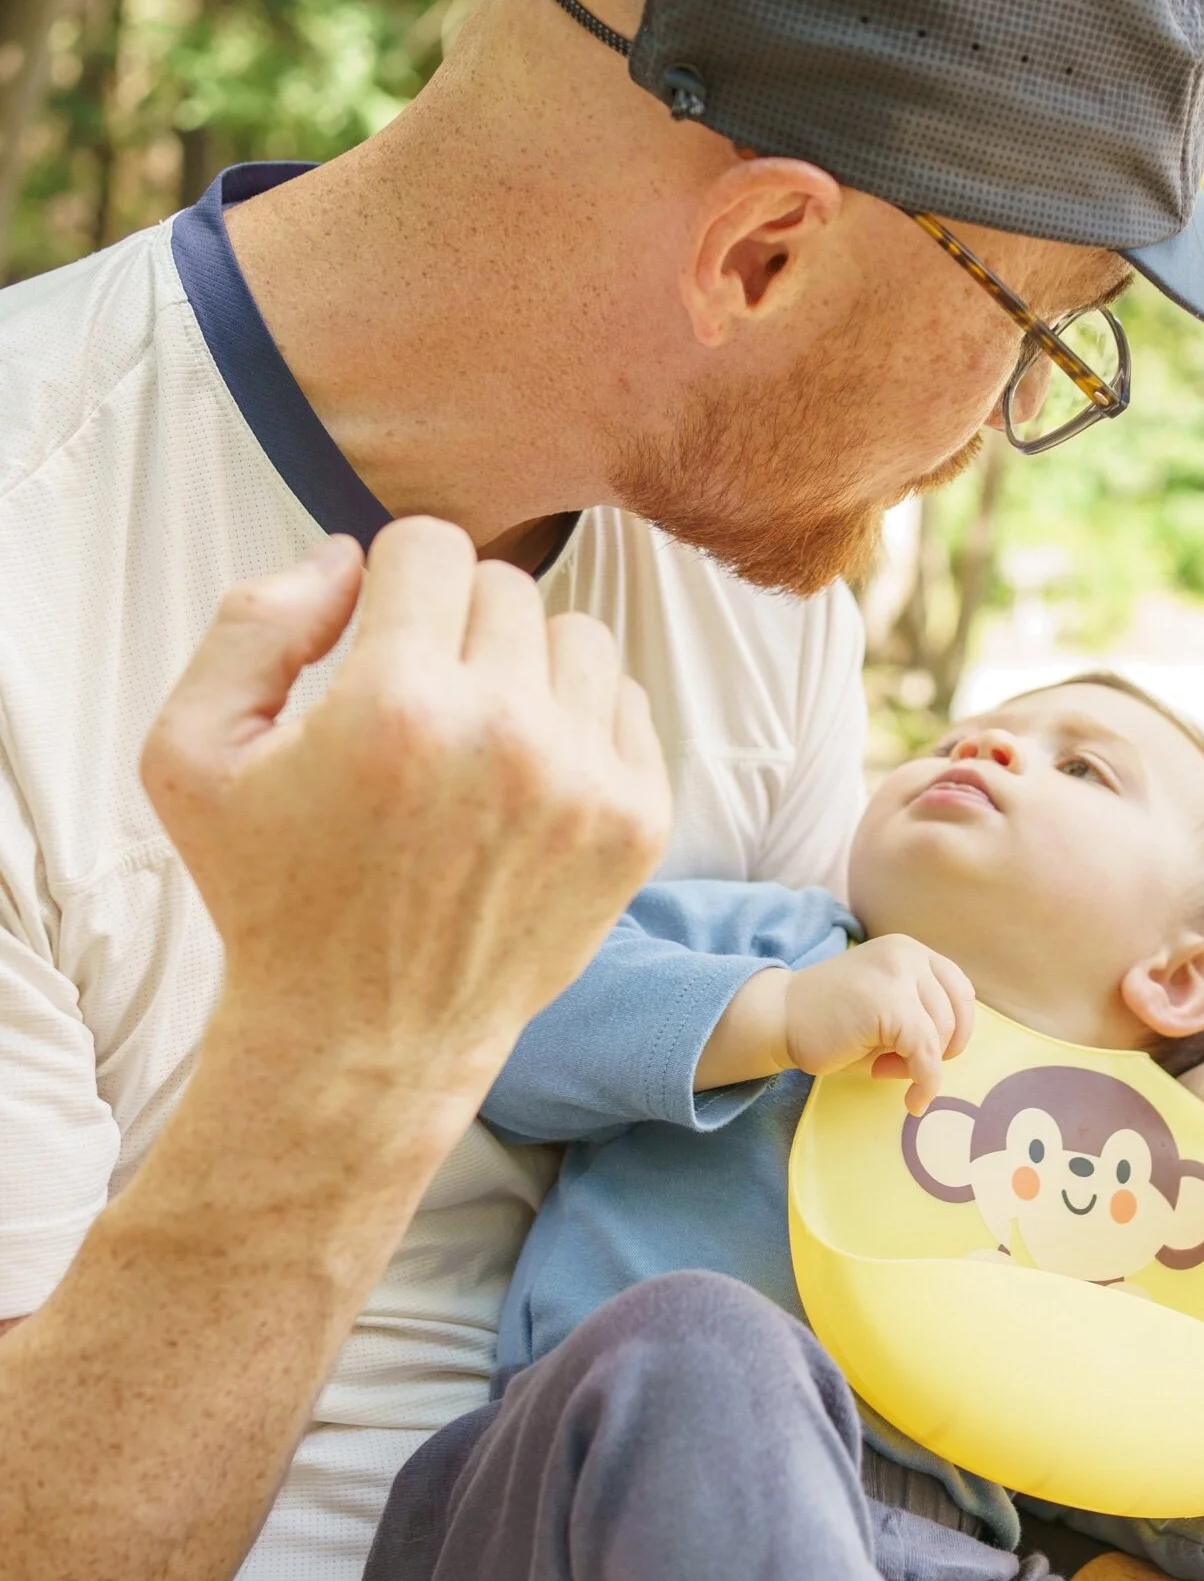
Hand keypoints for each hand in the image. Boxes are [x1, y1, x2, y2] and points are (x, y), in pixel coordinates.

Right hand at [142, 519, 670, 1134]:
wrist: (364, 1037)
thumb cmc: (271, 895)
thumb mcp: (191, 754)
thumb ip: (254, 623)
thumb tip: (347, 556)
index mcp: (395, 705)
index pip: (432, 544)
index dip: (393, 580)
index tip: (376, 636)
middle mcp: (505, 735)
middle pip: (504, 586)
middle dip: (452, 625)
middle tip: (415, 702)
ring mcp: (584, 782)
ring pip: (576, 635)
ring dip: (524, 664)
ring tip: (474, 731)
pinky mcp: (636, 823)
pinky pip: (624, 703)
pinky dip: (576, 721)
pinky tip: (523, 774)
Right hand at [784, 935, 975, 1113]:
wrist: (779, 1018)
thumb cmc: (830, 1024)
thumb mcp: (886, 1010)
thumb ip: (922, 1018)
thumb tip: (954, 1050)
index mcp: (908, 951)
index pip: (959, 990)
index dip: (958, 1029)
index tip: (936, 1055)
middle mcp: (907, 954)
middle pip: (955, 1014)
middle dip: (938, 1051)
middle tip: (900, 1067)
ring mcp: (899, 974)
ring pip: (942, 1034)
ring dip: (922, 1066)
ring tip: (884, 1070)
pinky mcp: (890, 1004)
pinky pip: (927, 1054)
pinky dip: (926, 1083)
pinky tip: (912, 1101)